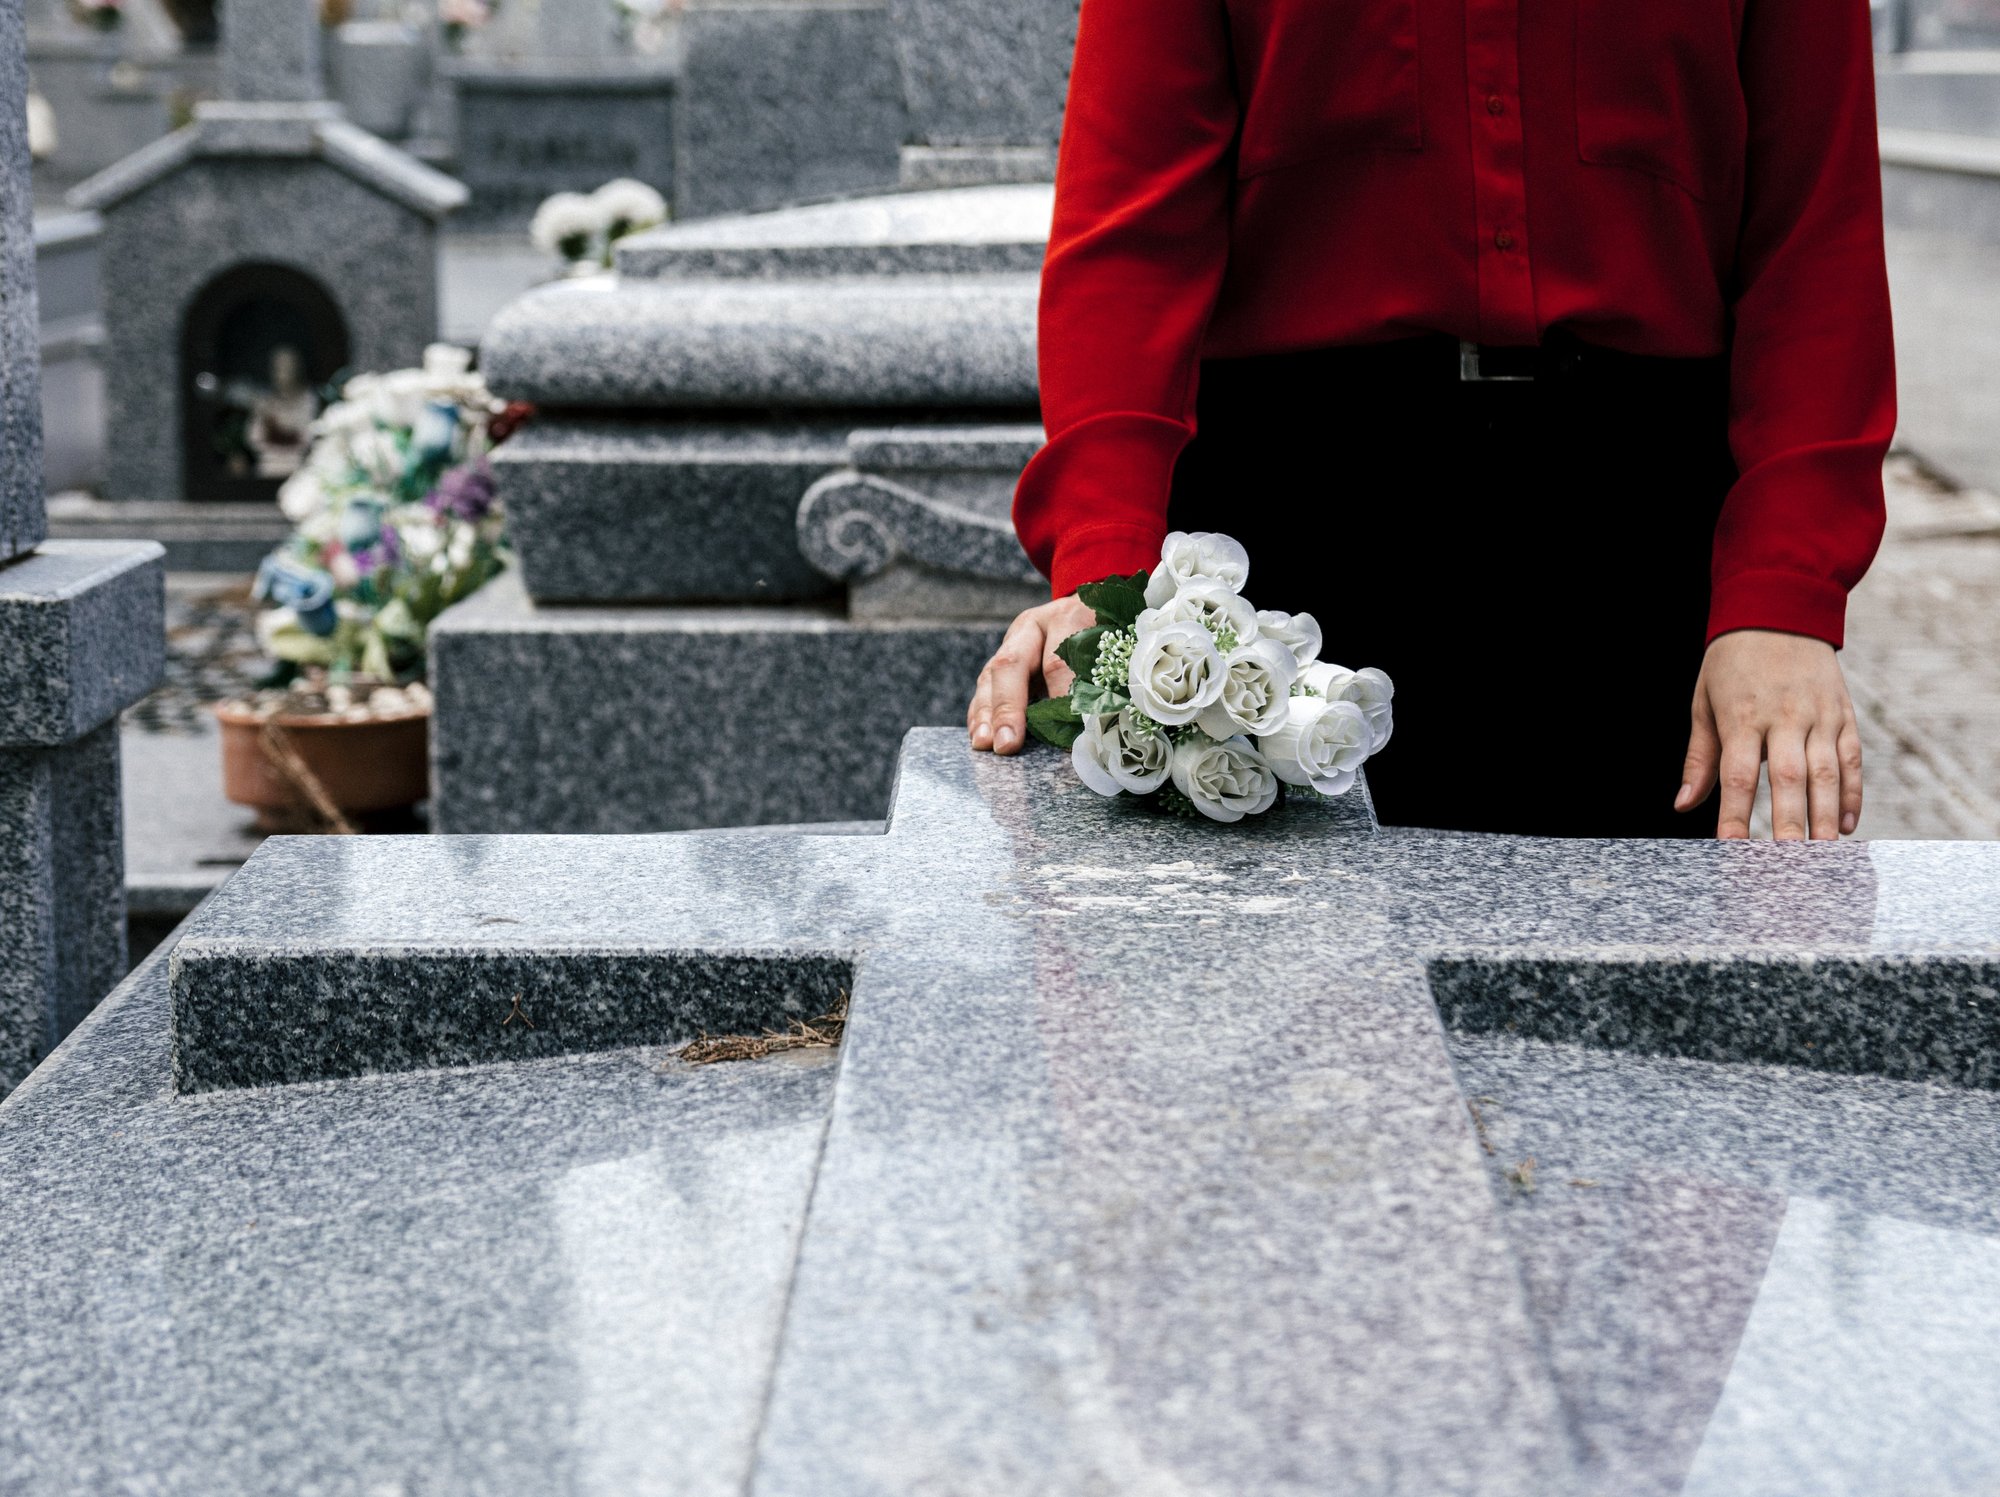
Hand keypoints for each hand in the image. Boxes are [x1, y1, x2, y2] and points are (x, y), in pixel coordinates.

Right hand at [967, 595, 1097, 755]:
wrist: (1095, 609)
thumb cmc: (1109, 631)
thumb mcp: (1114, 646)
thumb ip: (1104, 679)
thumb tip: (1094, 728)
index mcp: (1066, 617)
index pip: (1058, 662)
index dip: (1058, 700)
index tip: (1066, 735)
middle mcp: (1033, 627)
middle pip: (1012, 664)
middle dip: (1008, 708)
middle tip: (1008, 744)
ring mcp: (1013, 642)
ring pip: (991, 676)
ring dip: (986, 714)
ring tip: (984, 743)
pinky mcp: (1003, 660)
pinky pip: (985, 688)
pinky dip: (980, 714)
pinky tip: (980, 737)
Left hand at [1677, 629, 1862, 840]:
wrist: (1778, 611)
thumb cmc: (1731, 663)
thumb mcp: (1704, 701)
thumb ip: (1699, 757)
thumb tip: (1684, 804)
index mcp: (1742, 716)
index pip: (1738, 775)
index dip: (1734, 814)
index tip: (1732, 849)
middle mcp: (1785, 717)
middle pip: (1788, 779)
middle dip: (1788, 824)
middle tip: (1789, 866)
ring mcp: (1820, 715)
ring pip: (1826, 773)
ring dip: (1825, 817)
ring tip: (1823, 855)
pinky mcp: (1844, 713)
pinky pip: (1852, 759)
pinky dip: (1851, 793)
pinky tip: (1847, 825)